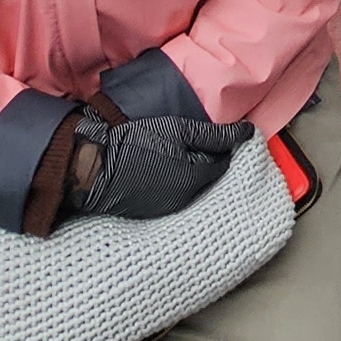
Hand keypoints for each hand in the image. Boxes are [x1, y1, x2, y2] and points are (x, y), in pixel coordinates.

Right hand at [62, 114, 251, 221]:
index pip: (223, 162)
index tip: (219, 133)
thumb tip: (248, 133)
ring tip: (176, 151)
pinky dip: (172, 180)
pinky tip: (160, 166)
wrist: (92, 165)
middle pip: (207, 176)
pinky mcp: (148, 209)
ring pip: (189, 185)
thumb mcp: (178, 130)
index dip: (223, 145)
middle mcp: (185, 198)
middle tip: (197, 140)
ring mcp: (165, 207)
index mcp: (195, 179)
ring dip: (189, 170)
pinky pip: (170, 193)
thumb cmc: (134, 142)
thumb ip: (214, 135)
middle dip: (208, 159)